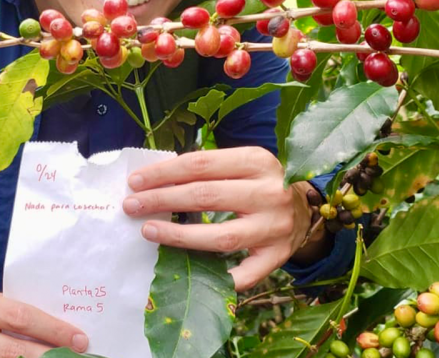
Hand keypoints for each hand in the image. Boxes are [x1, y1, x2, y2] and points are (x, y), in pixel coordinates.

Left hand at [121, 147, 324, 291]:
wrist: (306, 209)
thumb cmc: (261, 184)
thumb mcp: (242, 165)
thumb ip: (206, 170)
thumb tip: (153, 180)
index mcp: (257, 161)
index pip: (200, 164)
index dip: (163, 173)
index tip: (135, 181)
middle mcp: (270, 192)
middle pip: (205, 197)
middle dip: (162, 200)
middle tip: (131, 206)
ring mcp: (275, 227)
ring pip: (220, 237)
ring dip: (178, 235)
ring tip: (148, 230)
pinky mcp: (278, 256)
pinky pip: (243, 274)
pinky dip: (218, 278)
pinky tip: (189, 274)